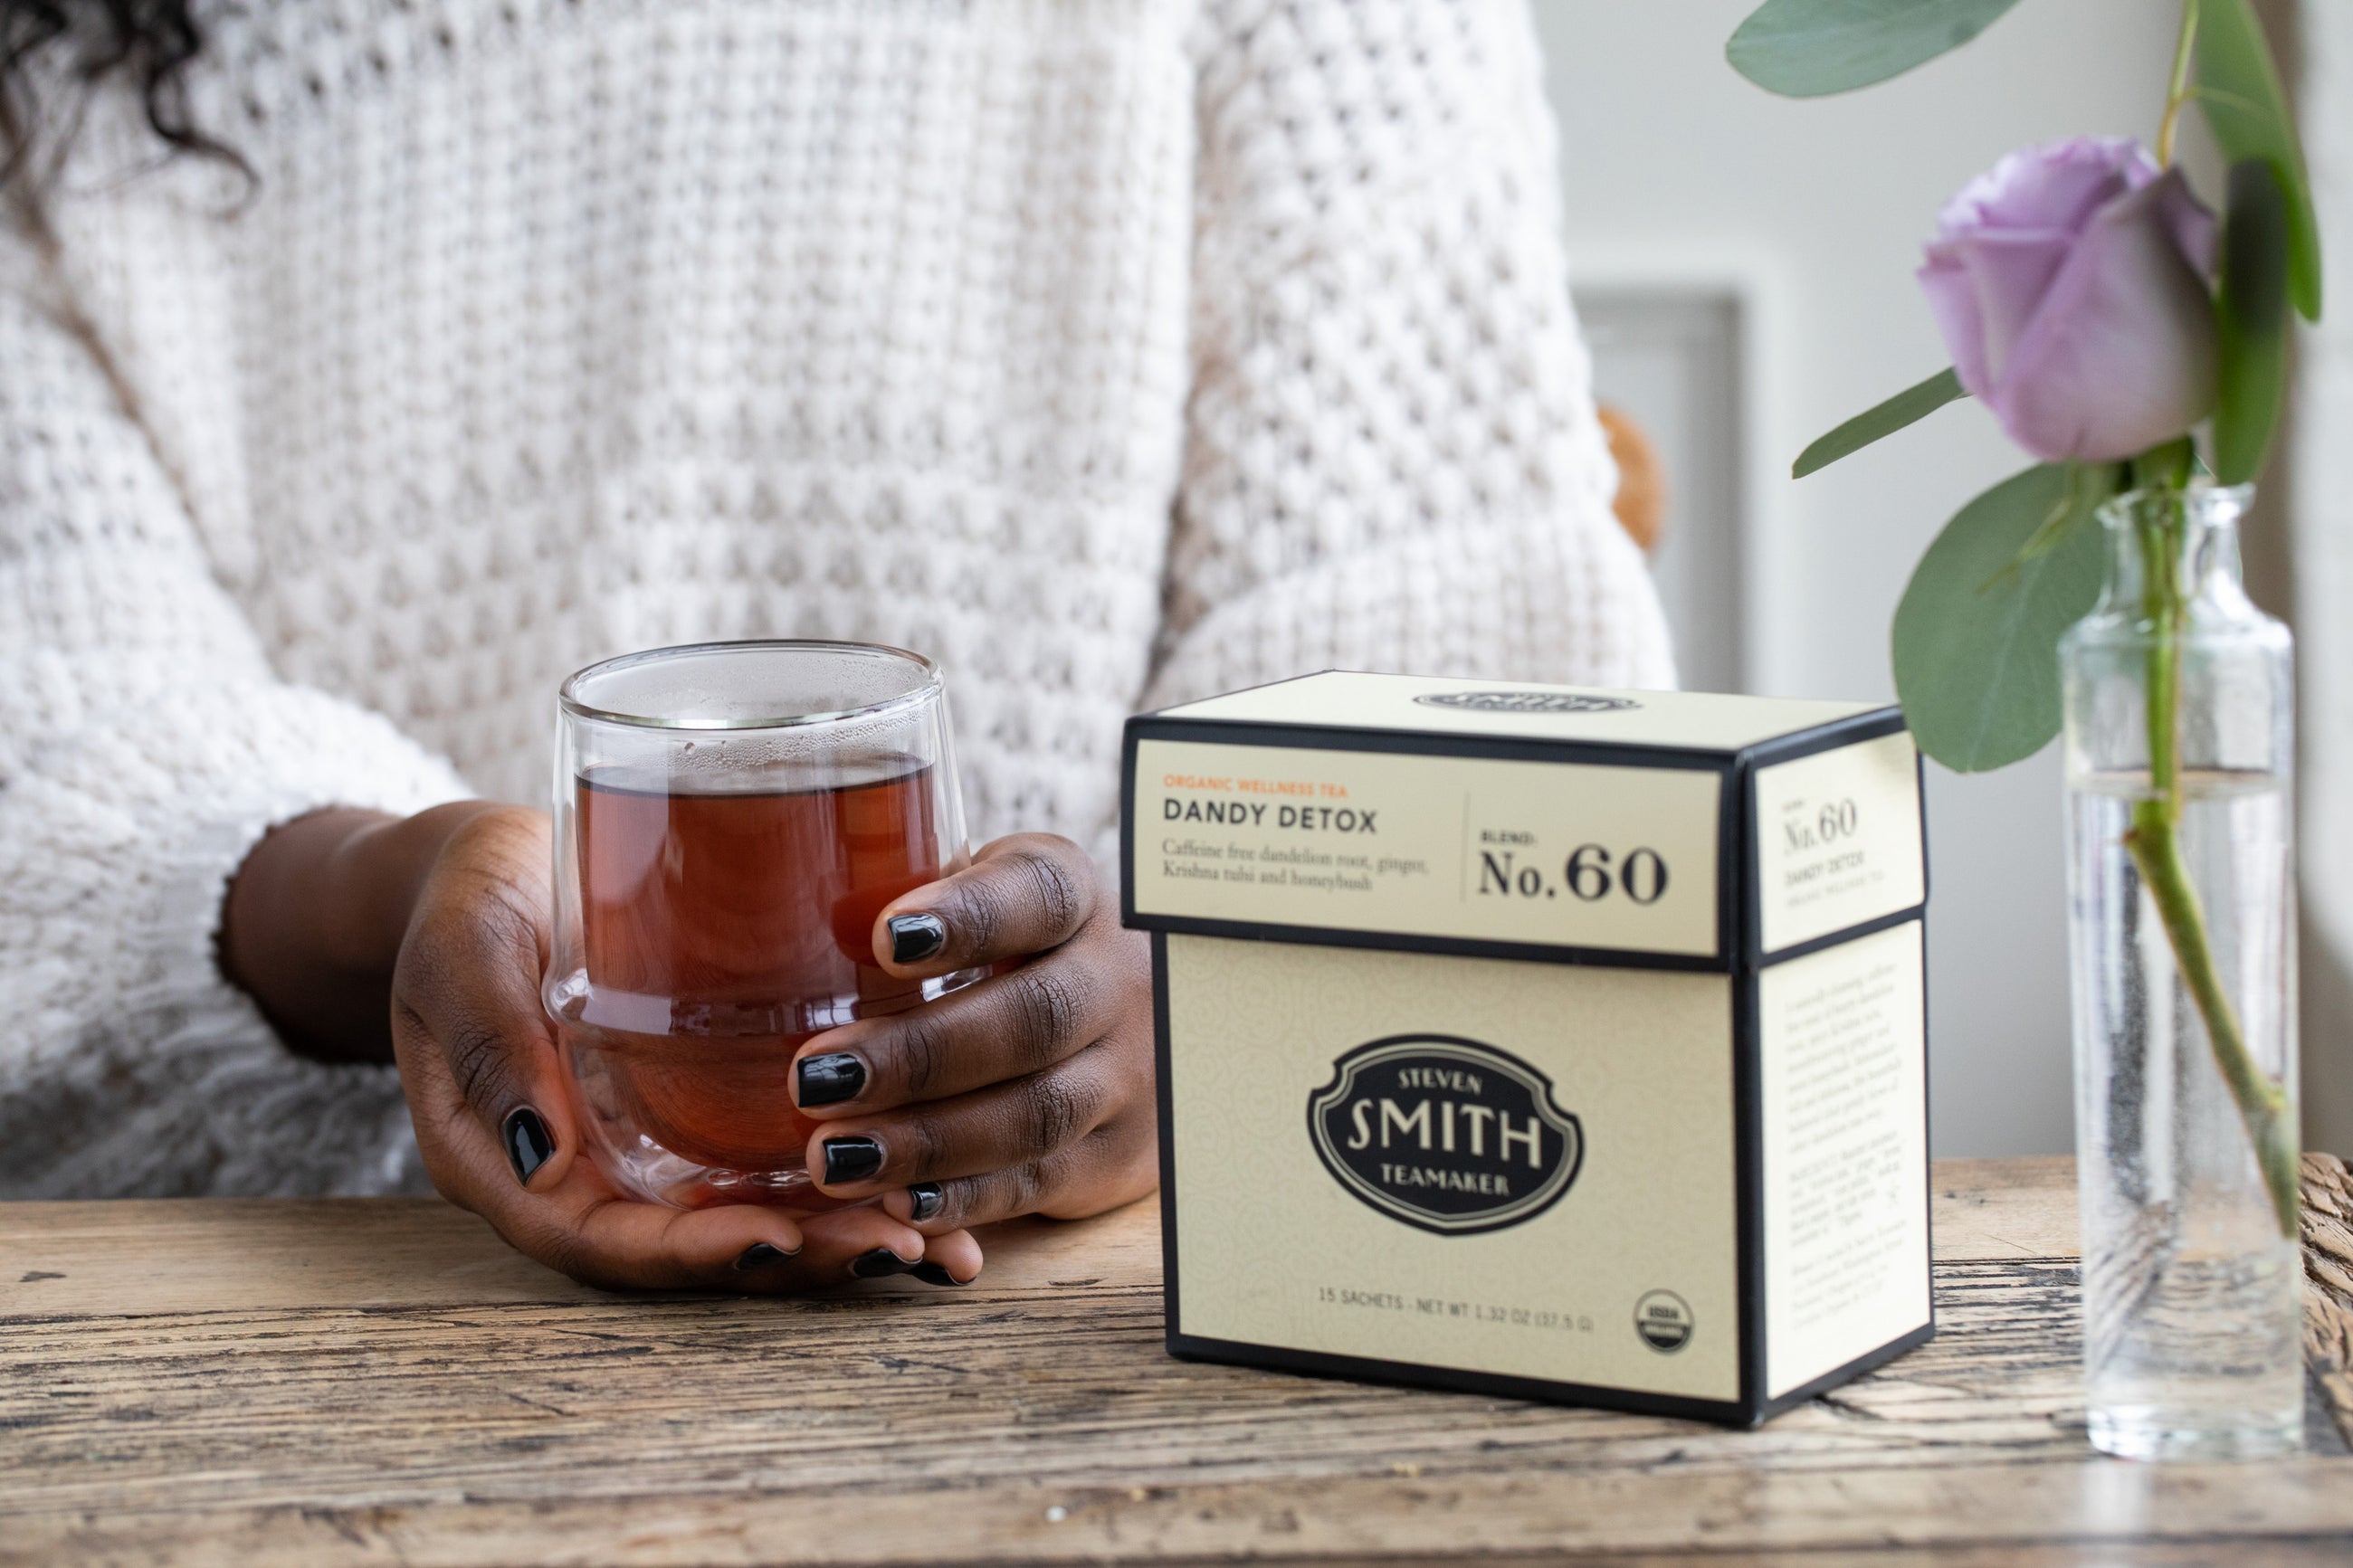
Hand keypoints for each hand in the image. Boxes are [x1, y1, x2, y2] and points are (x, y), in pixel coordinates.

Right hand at [224, 803, 979, 1290]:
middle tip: (899, 1244)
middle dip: (803, 1258)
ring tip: (943, 1245)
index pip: (609, 1242)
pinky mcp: (706, 1105)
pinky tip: (940, 1178)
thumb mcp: (461, 959)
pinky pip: (779, 1159)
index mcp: (518, 1169)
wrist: (500, 868)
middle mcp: (597, 1178)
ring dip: (845, 1234)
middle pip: (702, 1246)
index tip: (779, 1239)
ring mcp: (656, 1147)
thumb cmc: (464, 908)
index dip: (695, 1253)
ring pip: (755, 1214)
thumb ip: (493, 1044)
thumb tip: (544, 1157)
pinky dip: (857, 1173)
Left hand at [788, 833, 1158, 1232]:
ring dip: (929, 1141)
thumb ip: (920, 908)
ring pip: (1037, 1113)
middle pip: (1034, 1019)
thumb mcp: (987, 909)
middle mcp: (1118, 981)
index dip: (969, 916)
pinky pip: (1045, 1182)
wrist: (1143, 1033)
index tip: (886, 940)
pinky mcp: (1118, 1155)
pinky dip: (969, 1198)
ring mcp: (1128, 1074)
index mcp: (1077, 901)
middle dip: (919, 1055)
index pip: (1039, 895)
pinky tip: (899, 1202)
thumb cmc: (1020, 957)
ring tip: (835, 1153)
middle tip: (816, 1079)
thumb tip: (824, 928)